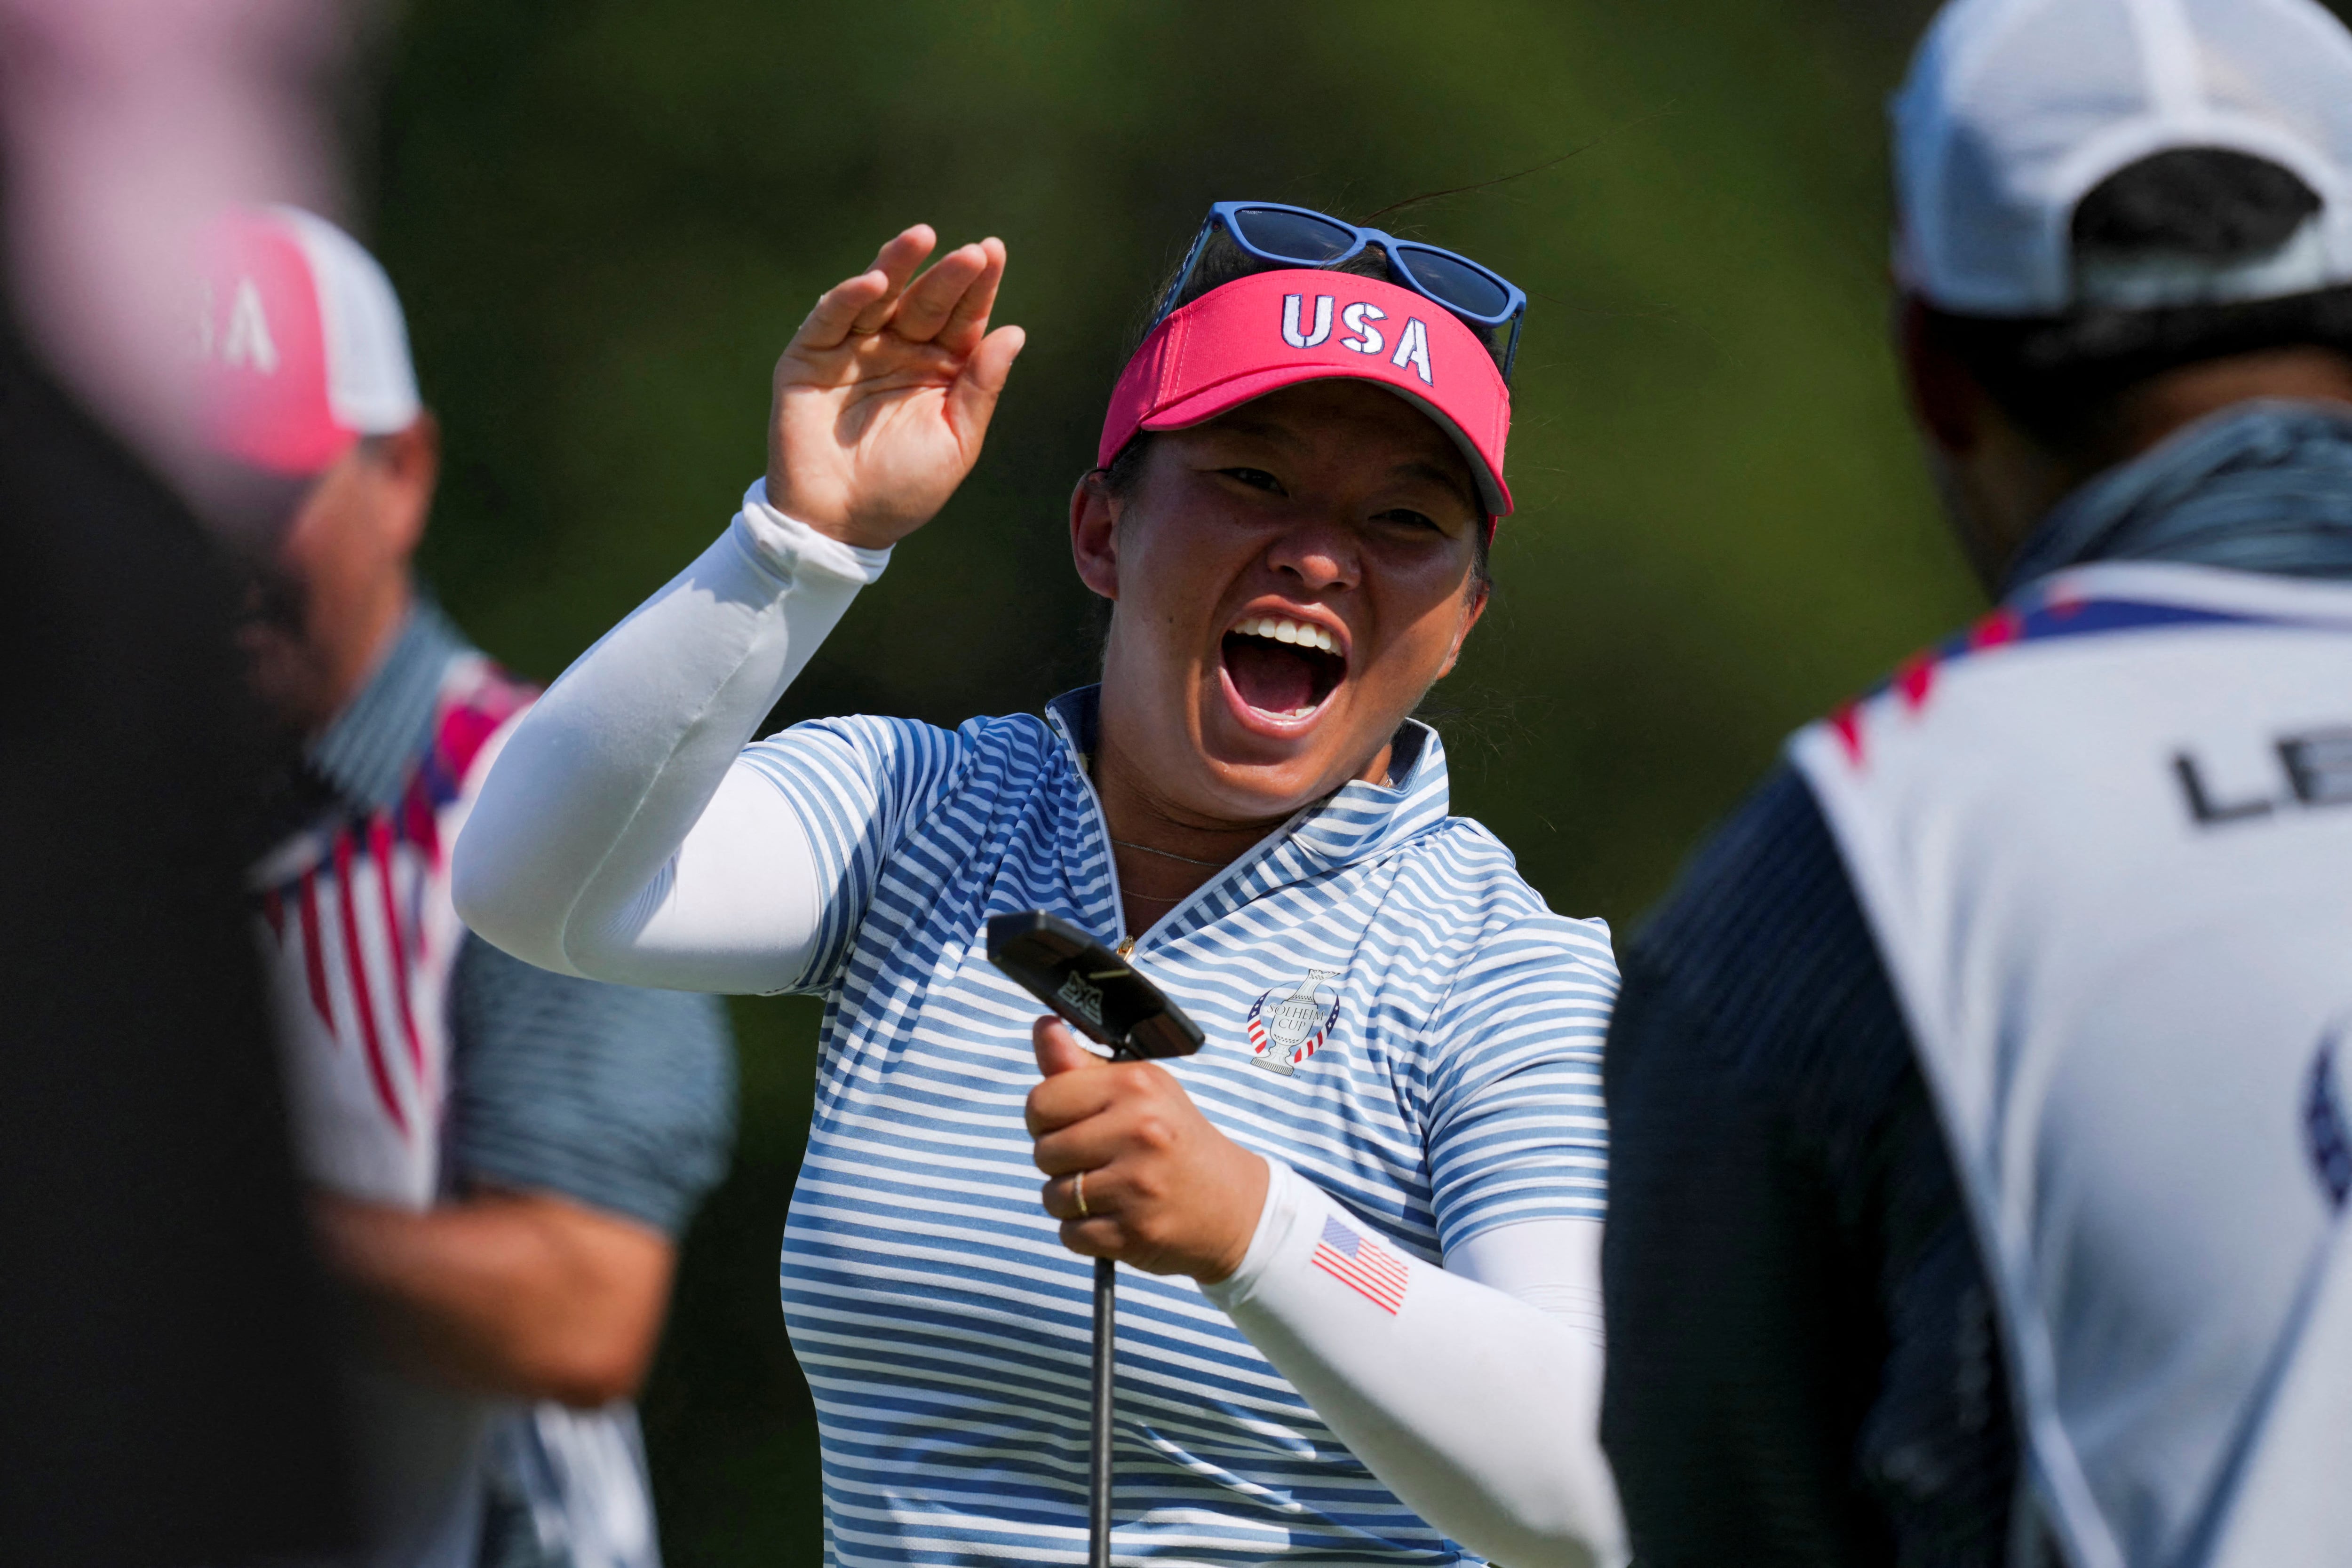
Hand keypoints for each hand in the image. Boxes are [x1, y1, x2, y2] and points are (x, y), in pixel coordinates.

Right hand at [767, 224, 1024, 549]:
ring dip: (898, 265)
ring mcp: (853, 349)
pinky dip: (850, 297)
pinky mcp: (809, 357)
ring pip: (878, 297)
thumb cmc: (903, 489)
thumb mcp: (956, 442)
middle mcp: (897, 350)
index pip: (961, 318)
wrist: (840, 525)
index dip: (977, 287)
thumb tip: (1015, 332)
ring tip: (921, 238)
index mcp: (938, 369)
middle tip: (972, 253)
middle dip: (947, 276)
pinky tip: (876, 283)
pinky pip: (830, 318)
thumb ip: (980, 388)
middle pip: (926, 302)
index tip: (993, 253)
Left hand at [1025, 1017, 1269, 1282]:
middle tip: (1100, 1160)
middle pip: (1043, 1151)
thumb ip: (1082, 1065)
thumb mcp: (1141, 1091)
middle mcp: (1140, 1131)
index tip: (1072, 1124)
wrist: (1233, 1205)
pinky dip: (1084, 1233)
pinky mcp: (1135, 1233)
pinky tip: (1116, 1218)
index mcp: (1136, 1087)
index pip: (1041, 1101)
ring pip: (1053, 1197)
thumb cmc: (1174, 1140)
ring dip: (1071, 1200)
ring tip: (1109, 1190)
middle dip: (1060, 1161)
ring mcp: (1138, 1186)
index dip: (1047, 1118)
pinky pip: (1070, 1235)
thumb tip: (1042, 1026)